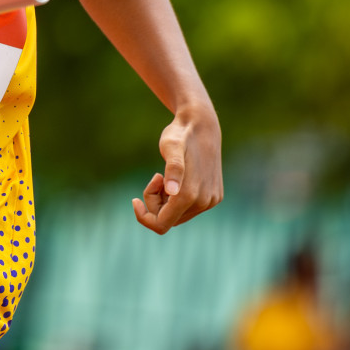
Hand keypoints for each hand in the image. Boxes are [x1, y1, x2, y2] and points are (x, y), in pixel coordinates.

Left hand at [132, 105, 222, 233]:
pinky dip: (177, 197)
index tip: (134, 199)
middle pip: (169, 219)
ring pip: (178, 214)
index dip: (144, 216)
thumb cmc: (180, 135)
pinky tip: (177, 178)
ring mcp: (211, 200)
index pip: (161, 224)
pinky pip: (188, 208)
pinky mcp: (214, 197)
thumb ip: (173, 169)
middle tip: (156, 177)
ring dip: (166, 200)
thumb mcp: (170, 147)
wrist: (201, 125)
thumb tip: (173, 192)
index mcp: (191, 195)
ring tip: (164, 175)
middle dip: (156, 203)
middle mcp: (204, 202)